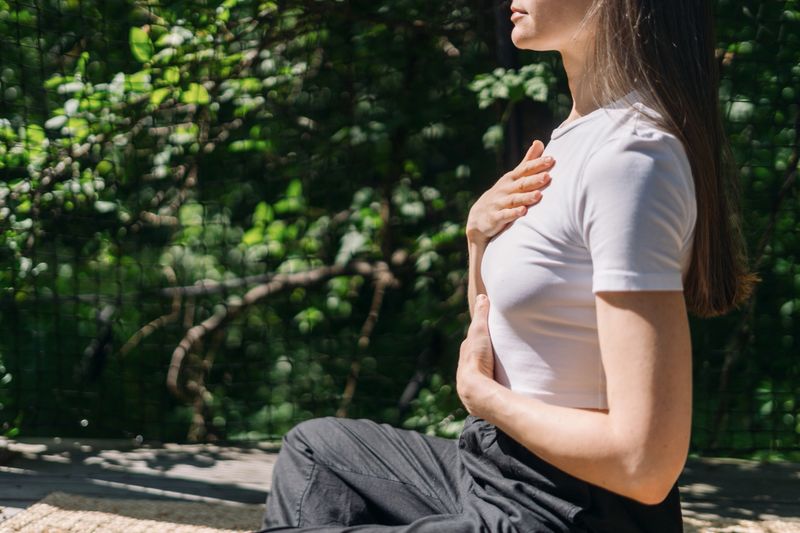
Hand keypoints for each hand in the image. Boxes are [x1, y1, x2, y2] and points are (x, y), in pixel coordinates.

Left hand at [457, 294, 500, 417]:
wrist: (475, 388)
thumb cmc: (477, 358)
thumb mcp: (480, 331)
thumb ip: (481, 315)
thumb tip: (482, 296)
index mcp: (466, 351)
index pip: (473, 340)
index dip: (480, 334)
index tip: (489, 331)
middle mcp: (466, 367)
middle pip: (476, 357)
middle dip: (484, 353)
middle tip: (497, 350)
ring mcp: (473, 381)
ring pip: (481, 372)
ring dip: (488, 370)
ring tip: (501, 369)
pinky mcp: (480, 393)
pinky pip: (487, 385)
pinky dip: (492, 382)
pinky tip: (500, 384)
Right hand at [466, 140, 554, 245]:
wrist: (478, 216)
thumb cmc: (502, 194)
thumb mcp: (513, 177)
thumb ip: (527, 162)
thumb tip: (539, 142)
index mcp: (511, 179)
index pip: (525, 169)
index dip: (538, 164)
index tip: (551, 159)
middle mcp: (505, 189)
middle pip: (521, 184)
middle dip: (534, 180)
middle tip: (547, 176)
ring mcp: (499, 203)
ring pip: (514, 199)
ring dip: (526, 197)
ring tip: (538, 195)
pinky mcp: (495, 217)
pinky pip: (504, 215)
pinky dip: (513, 213)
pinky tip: (522, 212)